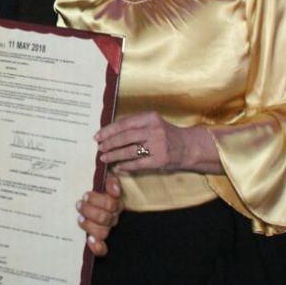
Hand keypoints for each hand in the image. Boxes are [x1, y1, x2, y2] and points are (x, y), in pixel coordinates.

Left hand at [76, 175, 122, 256]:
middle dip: (89, 210)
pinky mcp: (100, 241)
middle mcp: (112, 217)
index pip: (111, 203)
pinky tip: (89, 240)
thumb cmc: (93, 192)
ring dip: (89, 225)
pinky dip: (97, 247)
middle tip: (78, 204)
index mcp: (114, 203)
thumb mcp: (101, 183)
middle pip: (105, 217)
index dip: (97, 200)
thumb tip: (114, 188)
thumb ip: (110, 181)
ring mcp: (107, 229)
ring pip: (102, 231)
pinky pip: (103, 249)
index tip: (85, 195)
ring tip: (79, 218)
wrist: (85, 203)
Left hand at [95, 111, 221, 173]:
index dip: (108, 130)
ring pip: (129, 151)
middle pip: (124, 137)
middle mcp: (154, 130)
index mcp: (150, 117)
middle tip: (99, 148)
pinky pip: (137, 164)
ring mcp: (157, 145)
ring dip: (114, 155)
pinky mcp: (159, 160)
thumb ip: (134, 124)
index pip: (124, 123)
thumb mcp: (152, 122)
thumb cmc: (165, 133)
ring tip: (104, 158)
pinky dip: (125, 166)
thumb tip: (109, 131)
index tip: (97, 136)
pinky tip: (117, 167)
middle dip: (109, 143)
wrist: (188, 146)